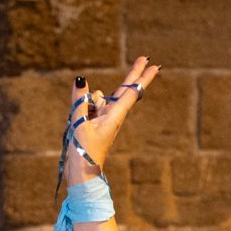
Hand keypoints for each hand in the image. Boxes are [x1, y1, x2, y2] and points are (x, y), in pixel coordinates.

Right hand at [63, 56, 159, 182]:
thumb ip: (79, 102)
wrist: (82, 172)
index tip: (153, 65)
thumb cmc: (84, 152)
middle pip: (124, 90)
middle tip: (146, 58)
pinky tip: (77, 125)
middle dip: (134, 74)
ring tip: (82, 126)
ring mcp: (103, 118)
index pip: (131, 92)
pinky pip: (87, 106)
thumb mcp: (80, 125)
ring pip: (96, 98)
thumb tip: (81, 80)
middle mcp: (112, 115)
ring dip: (88, 102)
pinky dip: (81, 108)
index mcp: (115, 116)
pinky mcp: (93, 122)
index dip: (141, 77)